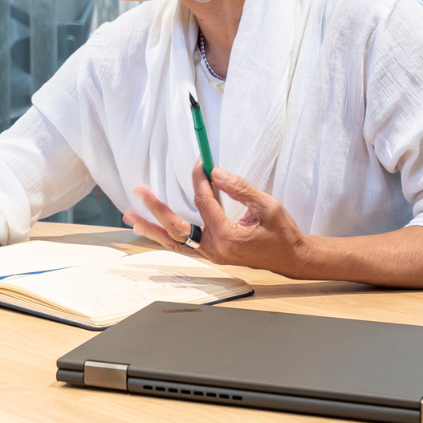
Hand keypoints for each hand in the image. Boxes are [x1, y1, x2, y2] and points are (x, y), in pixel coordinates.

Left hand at [123, 168, 309, 276]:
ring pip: (175, 242)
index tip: (198, 164)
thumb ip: (240, 188)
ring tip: (130, 217)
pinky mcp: (212, 255)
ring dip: (152, 229)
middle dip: (156, 208)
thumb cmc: (282, 232)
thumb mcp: (268, 206)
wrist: (292, 258)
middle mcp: (215, 249)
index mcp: (229, 237)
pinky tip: (151, 229)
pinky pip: (184, 246)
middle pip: (178, 228)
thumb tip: (215, 173)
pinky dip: (167, 237)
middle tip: (139, 191)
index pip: (204, 203)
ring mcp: (212, 255)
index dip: (199, 180)